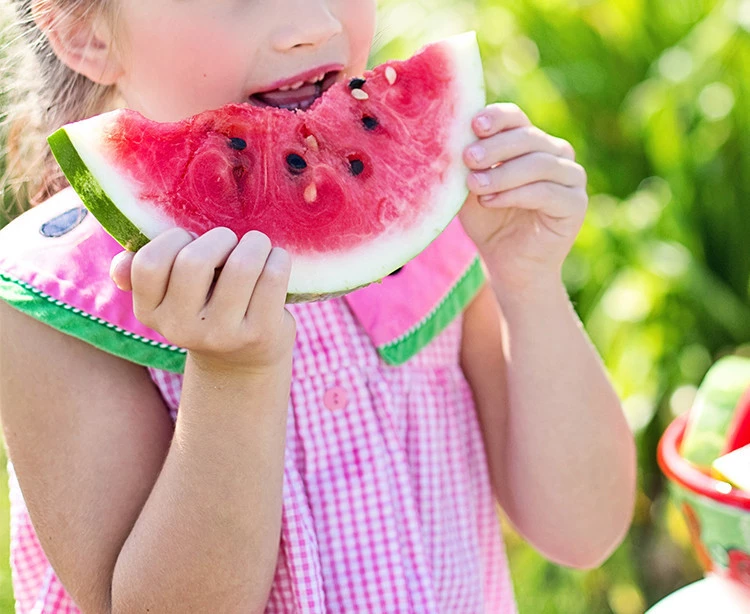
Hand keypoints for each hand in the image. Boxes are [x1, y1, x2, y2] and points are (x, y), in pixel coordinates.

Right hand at [110, 227, 295, 372]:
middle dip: (219, 238)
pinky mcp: (260, 334)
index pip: (149, 263)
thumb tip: (120, 265)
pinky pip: (273, 277)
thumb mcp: (171, 297)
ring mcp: (222, 334)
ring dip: (255, 243)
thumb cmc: (206, 308)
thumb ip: (143, 274)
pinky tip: (275, 261)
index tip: (191, 240)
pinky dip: (278, 259)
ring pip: (242, 266)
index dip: (174, 239)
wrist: (243, 361)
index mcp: (150, 312)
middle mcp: (181, 329)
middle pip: (194, 261)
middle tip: (231, 242)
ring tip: (257, 247)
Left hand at [459, 103, 587, 292]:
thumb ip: (468, 164)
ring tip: (475, 186)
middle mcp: (555, 153)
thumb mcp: (471, 188)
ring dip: (502, 174)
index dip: (496, 118)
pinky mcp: (576, 203)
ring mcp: (570, 177)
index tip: (473, 125)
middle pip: (528, 137)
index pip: (516, 118)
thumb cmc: (488, 222)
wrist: (507, 264)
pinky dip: (516, 194)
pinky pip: (547, 191)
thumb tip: (453, 137)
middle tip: (467, 158)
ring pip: (538, 163)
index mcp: (530, 142)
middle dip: (495, 147)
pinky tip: (490, 201)